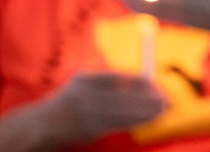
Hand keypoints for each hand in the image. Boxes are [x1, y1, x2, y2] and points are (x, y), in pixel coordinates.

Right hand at [43, 71, 165, 145]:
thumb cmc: (72, 100)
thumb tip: (146, 78)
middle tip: (166, 98)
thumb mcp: (87, 83)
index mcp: (85, 80)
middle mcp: (84, 97)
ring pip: (123, 114)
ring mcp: (86, 115)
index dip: (141, 82)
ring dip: (146, 112)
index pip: (119, 78)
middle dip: (148, 98)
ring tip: (162, 109)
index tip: (156, 83)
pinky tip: (147, 119)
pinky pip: (118, 125)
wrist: (43, 125)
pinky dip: (135, 121)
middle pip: (123, 97)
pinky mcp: (89, 131)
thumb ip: (113, 80)